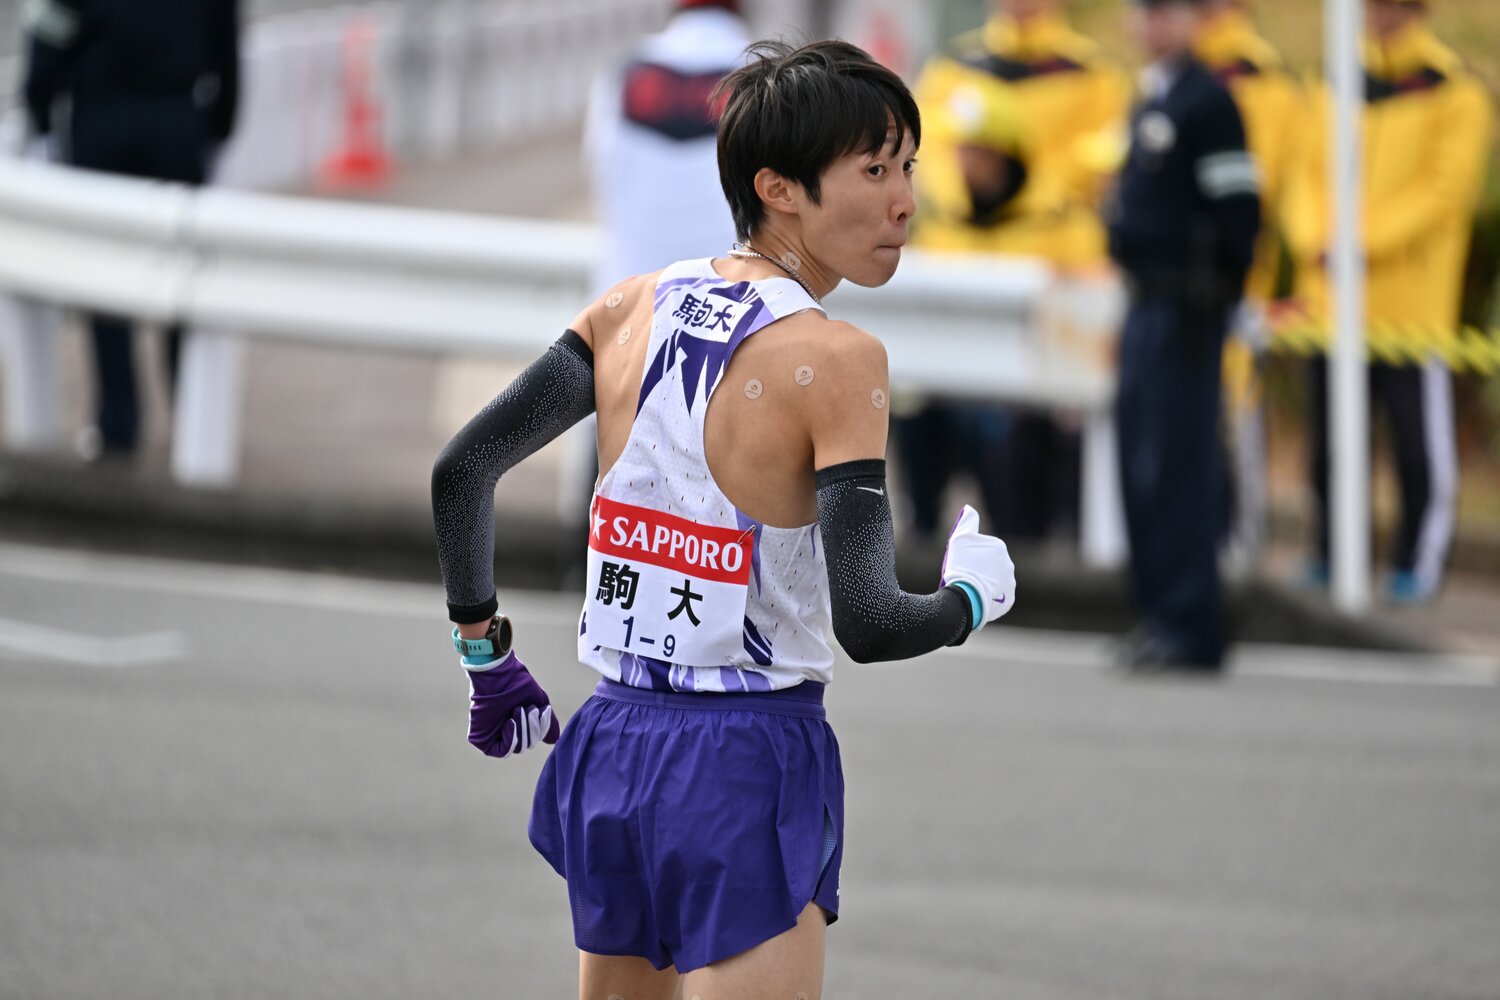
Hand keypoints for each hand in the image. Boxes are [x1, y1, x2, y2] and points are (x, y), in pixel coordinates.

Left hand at [462, 649, 559, 757]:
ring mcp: (495, 736)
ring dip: (523, 729)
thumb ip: (547, 723)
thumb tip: (553, 740)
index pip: (535, 738)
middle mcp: (507, 731)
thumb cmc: (519, 685)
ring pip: (518, 748)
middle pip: (528, 744)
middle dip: (532, 728)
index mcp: (519, 723)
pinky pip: (503, 751)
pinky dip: (511, 739)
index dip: (541, 728)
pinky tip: (510, 723)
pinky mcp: (483, 739)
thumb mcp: (539, 703)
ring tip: (518, 710)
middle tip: (530, 708)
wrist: (501, 676)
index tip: (543, 709)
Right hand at [940, 504, 1015, 631]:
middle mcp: (1009, 563)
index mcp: (999, 547)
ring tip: (971, 590)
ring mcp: (1010, 582)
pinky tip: (978, 599)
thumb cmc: (961, 566)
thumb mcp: (958, 539)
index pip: (983, 550)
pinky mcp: (1009, 599)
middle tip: (965, 577)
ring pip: (995, 581)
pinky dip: (990, 597)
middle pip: (991, 565)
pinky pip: (999, 596)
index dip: (970, 556)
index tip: (961, 564)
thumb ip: (967, 522)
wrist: (967, 597)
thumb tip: (969, 508)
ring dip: (986, 583)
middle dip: (980, 569)